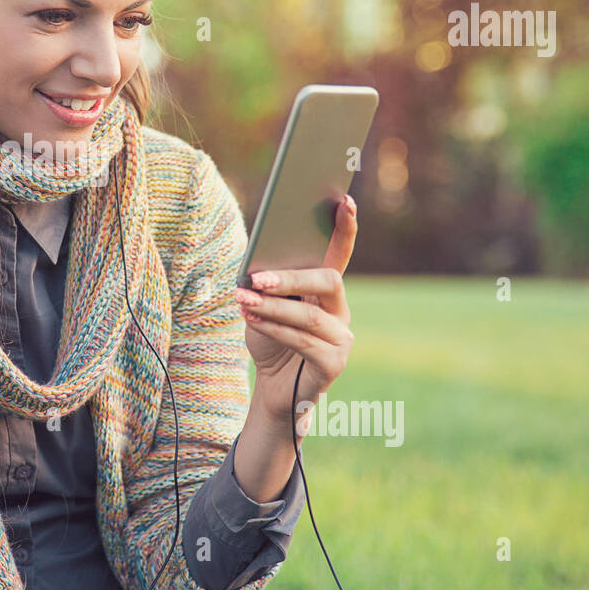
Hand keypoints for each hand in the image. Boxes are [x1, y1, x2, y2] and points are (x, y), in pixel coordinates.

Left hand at [235, 195, 356, 427]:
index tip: (346, 200)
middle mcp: (341, 310)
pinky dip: (273, 329)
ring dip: (272, 306)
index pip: (340, 254)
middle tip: (257, 278)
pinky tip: (251, 321)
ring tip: (242, 300)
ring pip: (310, 314)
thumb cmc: (269, 341)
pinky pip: (304, 341)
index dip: (346, 228)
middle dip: (291, 278)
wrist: (273, 388)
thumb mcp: (263, 307)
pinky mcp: (334, 363)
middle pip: (328, 281)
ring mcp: (342, 338)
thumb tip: (257, 267)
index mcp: (326, 290)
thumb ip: (267, 286)